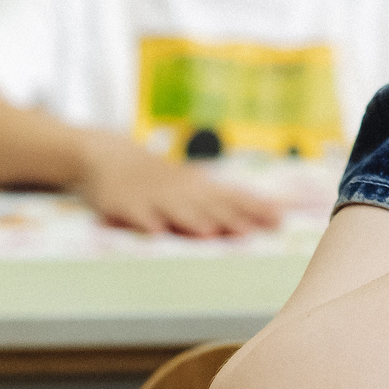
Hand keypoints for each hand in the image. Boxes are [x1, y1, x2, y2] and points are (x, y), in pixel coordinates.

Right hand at [74, 137, 284, 236]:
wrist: (107, 156)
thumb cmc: (162, 180)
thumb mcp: (197, 187)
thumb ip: (233, 202)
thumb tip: (281, 212)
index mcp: (200, 190)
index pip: (232, 199)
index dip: (254, 209)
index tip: (279, 220)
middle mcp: (180, 193)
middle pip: (207, 207)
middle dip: (228, 219)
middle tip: (250, 232)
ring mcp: (152, 198)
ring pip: (174, 210)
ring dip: (191, 220)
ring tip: (209, 232)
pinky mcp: (123, 204)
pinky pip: (134, 214)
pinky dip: (144, 221)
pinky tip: (155, 230)